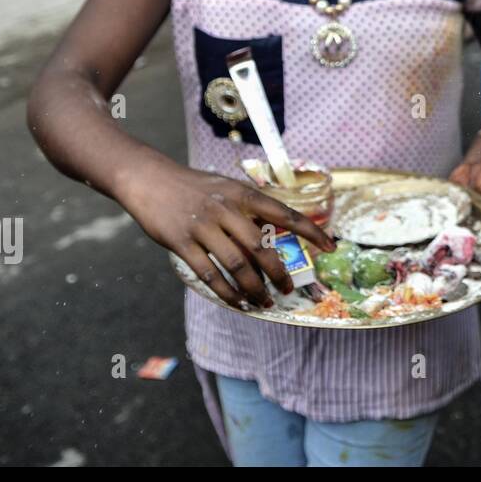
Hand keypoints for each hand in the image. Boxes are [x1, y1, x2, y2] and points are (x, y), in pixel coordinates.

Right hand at [120, 162, 335, 309]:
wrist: (150, 179)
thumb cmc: (195, 187)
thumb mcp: (228, 188)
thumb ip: (250, 209)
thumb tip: (276, 235)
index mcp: (243, 194)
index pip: (285, 213)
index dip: (310, 232)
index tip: (330, 247)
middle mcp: (227, 209)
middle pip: (261, 247)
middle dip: (279, 273)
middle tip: (288, 289)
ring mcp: (203, 227)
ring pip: (237, 265)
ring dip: (255, 288)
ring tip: (265, 302)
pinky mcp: (182, 243)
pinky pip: (209, 274)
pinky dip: (227, 292)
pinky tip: (238, 302)